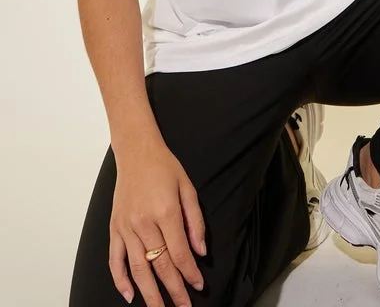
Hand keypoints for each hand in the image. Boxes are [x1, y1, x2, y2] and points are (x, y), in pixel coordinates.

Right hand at [109, 140, 206, 305]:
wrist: (137, 152)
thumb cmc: (164, 167)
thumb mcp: (188, 188)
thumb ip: (195, 221)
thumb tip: (200, 251)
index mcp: (165, 212)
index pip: (180, 253)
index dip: (190, 274)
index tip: (198, 287)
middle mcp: (144, 223)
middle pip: (160, 266)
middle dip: (174, 291)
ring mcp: (126, 227)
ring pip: (138, 269)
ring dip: (149, 294)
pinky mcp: (114, 228)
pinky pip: (116, 259)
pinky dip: (120, 280)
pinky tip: (129, 295)